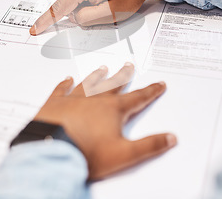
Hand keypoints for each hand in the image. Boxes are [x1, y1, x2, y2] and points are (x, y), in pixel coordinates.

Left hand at [34, 63, 176, 179]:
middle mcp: (94, 100)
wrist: (52, 152)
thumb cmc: (86, 153)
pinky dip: (65, 84)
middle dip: (123, 76)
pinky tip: (67, 78)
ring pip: (88, 84)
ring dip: (97, 76)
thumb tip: (170, 139)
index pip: (138, 98)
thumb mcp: (124, 154)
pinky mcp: (54, 105)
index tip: (159, 84)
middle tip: (128, 66)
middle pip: (113, 85)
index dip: (151, 91)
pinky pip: (61, 90)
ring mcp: (73, 100)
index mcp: (113, 110)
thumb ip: (150, 146)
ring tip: (102, 68)